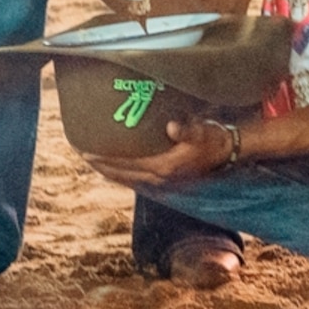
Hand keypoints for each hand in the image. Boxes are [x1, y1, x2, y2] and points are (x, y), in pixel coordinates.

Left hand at [90, 114, 239, 187]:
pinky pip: (136, 178)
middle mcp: (159, 178)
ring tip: (93, 161)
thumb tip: (172, 127)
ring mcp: (162, 181)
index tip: (85, 153)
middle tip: (81, 155)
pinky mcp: (165, 179)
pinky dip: (122, 173)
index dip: (104, 160)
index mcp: (163, 168)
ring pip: (127, 179)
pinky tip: (115, 166)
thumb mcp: (201, 132)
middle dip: (101, 167)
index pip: (125, 165)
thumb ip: (186, 130)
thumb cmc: (212, 139)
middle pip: (121, 175)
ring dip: (109, 171)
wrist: (226, 153)